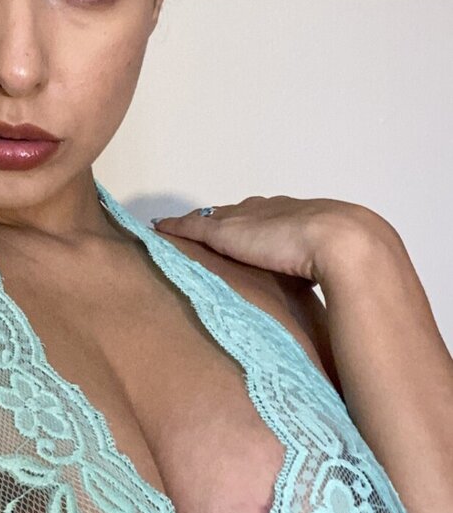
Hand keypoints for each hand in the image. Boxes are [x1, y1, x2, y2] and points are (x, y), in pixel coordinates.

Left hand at [151, 196, 380, 286]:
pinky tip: (159, 230)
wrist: (346, 245)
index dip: (257, 227)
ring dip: (198, 223)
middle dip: (226, 219)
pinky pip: (192, 226)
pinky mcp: (226, 232)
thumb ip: (335, 278)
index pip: (272, 219)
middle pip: (240, 212)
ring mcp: (248, 219)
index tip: (248, 236)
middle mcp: (272, 211)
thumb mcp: (344, 267)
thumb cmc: (354, 260)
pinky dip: (175, 228)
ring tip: (180, 230)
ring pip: (214, 216)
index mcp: (303, 217)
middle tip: (209, 232)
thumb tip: (350, 302)